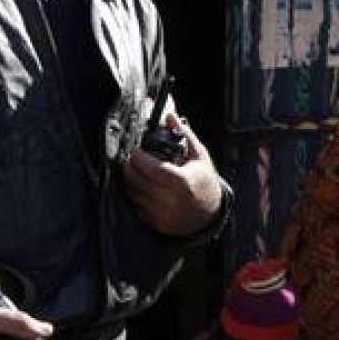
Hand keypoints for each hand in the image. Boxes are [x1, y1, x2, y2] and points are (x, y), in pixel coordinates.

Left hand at [122, 113, 224, 235]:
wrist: (210, 214)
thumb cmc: (204, 182)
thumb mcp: (199, 156)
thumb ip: (184, 135)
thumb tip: (170, 116)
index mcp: (182, 182)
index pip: (152, 169)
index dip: (139, 158)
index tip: (135, 150)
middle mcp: (170, 200)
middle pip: (137, 181)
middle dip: (130, 167)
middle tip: (130, 158)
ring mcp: (161, 214)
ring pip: (133, 193)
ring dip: (129, 180)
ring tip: (132, 170)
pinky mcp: (155, 223)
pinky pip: (135, 206)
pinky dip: (133, 194)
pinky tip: (137, 185)